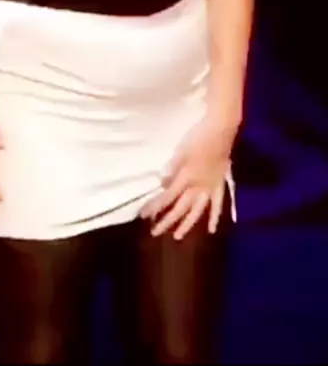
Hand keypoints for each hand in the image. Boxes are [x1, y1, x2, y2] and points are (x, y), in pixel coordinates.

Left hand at [141, 111, 237, 240]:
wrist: (221, 130)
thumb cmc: (198, 137)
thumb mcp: (181, 151)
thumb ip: (172, 169)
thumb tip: (163, 184)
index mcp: (186, 177)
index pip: (167, 196)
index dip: (155, 206)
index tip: (143, 215)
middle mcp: (198, 187)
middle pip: (180, 207)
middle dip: (167, 220)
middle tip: (155, 233)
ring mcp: (210, 187)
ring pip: (198, 210)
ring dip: (187, 224)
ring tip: (177, 236)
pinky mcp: (219, 184)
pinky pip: (218, 204)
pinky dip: (215, 217)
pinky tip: (211, 229)